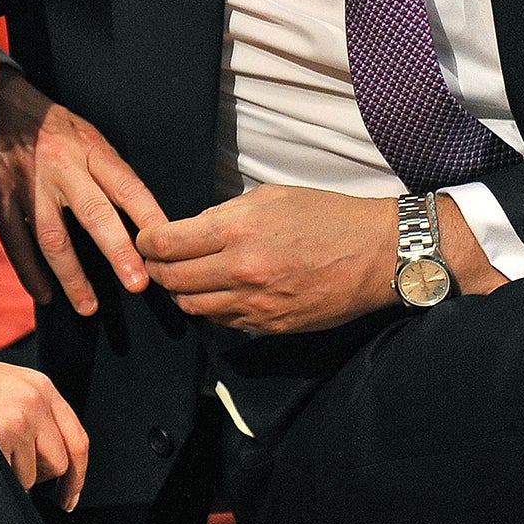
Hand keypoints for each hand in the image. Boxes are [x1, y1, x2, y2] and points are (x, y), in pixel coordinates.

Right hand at [0, 69, 164, 314]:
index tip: (165, 248)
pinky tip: (44, 294)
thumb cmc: (49, 123)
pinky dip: (29, 272)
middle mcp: (61, 167)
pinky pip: (16, 241)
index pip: (127, 186)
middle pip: (94, 214)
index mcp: (89, 150)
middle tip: (138, 284)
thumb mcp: (86, 134)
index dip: (148, 217)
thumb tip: (138, 215)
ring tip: (88, 307)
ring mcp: (28, 183)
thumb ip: (107, 170)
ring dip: (72, 276)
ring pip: (52, 237)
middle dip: (118, 252)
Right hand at [0, 348, 86, 510]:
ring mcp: (18, 418)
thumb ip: (34, 414)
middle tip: (12, 467)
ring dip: (12, 475)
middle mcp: (34, 399)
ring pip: (32, 476)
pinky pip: (10, 478)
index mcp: (40, 386)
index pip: (76, 439)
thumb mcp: (6, 387)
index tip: (68, 497)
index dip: (76, 476)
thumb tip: (54, 463)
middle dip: (38, 476)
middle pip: (59, 463)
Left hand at [137, 184, 399, 333]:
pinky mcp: (271, 325)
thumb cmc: (327, 217)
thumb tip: (192, 230)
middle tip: (156, 261)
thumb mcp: (270, 197)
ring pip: (192, 306)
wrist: (378, 253)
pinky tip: (219, 293)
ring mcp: (256, 303)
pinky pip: (224, 321)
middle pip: (170, 279)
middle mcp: (241, 270)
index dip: (145, 243)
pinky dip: (213, 308)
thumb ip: (224, 214)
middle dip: (156, 269)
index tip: (144, 241)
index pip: (164, 244)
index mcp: (236, 230)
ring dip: (182, 292)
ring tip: (186, 278)